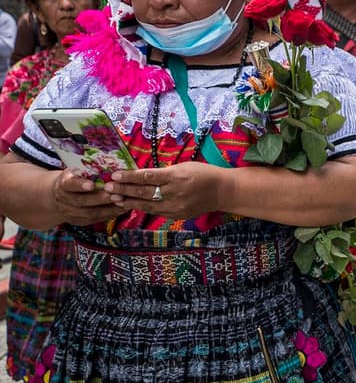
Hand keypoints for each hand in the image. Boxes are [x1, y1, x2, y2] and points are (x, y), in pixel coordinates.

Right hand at [50, 169, 126, 224]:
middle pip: (82, 201)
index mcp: (63, 184)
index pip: (69, 185)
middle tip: (118, 195)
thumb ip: (88, 170)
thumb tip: (111, 161)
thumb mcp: (76, 172)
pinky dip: (109, 214)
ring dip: (108, 208)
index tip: (91, 184)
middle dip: (101, 198)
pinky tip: (122, 209)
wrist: (59, 196)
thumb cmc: (75, 179)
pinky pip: (95, 219)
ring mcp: (70, 212)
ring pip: (90, 213)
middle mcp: (64, 200)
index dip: (79, 185)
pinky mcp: (79, 221)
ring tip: (123, 202)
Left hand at [104, 164, 226, 220]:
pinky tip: (131, 205)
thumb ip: (163, 173)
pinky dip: (142, 208)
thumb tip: (141, 175)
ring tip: (114, 198)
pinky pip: (155, 211)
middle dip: (124, 189)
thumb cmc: (204, 174)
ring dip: (128, 201)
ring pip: (146, 204)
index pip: (147, 177)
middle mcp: (174, 193)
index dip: (129, 176)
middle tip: (107, 186)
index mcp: (176, 177)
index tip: (115, 174)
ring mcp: (175, 207)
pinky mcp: (176, 215)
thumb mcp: (184, 167)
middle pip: (143, 192)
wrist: (222, 192)